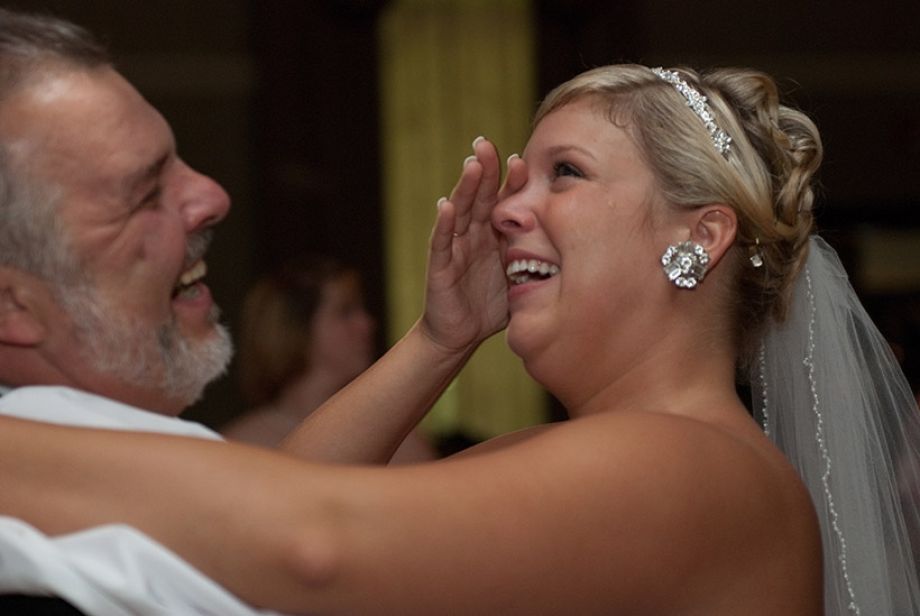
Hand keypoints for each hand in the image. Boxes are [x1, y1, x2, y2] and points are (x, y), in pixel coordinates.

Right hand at [420, 136, 526, 353]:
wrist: (460, 335)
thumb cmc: (491, 305)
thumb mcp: (522, 278)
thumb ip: (541, 260)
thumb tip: (584, 250)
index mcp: (494, 234)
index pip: (503, 201)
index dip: (511, 182)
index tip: (523, 162)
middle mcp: (474, 234)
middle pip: (479, 195)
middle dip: (483, 169)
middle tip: (486, 143)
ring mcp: (455, 247)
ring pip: (460, 210)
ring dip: (465, 187)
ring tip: (471, 164)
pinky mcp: (441, 265)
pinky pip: (442, 241)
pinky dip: (444, 223)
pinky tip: (445, 206)